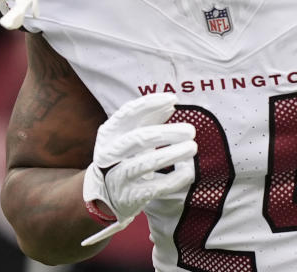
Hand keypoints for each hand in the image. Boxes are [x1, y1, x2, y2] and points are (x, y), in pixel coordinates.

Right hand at [81, 93, 196, 245]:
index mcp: (109, 133)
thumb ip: (149, 118)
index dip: (150, 104)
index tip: (173, 99)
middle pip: (138, 139)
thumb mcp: (130, 134)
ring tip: (192, 147)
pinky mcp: (129, 197)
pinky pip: (154, 188)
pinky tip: (188, 171)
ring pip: (145, 164)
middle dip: (167, 133)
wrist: (103, 193)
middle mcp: (109, 154)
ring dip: (172, 154)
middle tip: (191, 130)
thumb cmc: (125, 154)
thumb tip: (171, 103)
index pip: (128, 113)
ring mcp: (117, 177)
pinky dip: (173, 179)